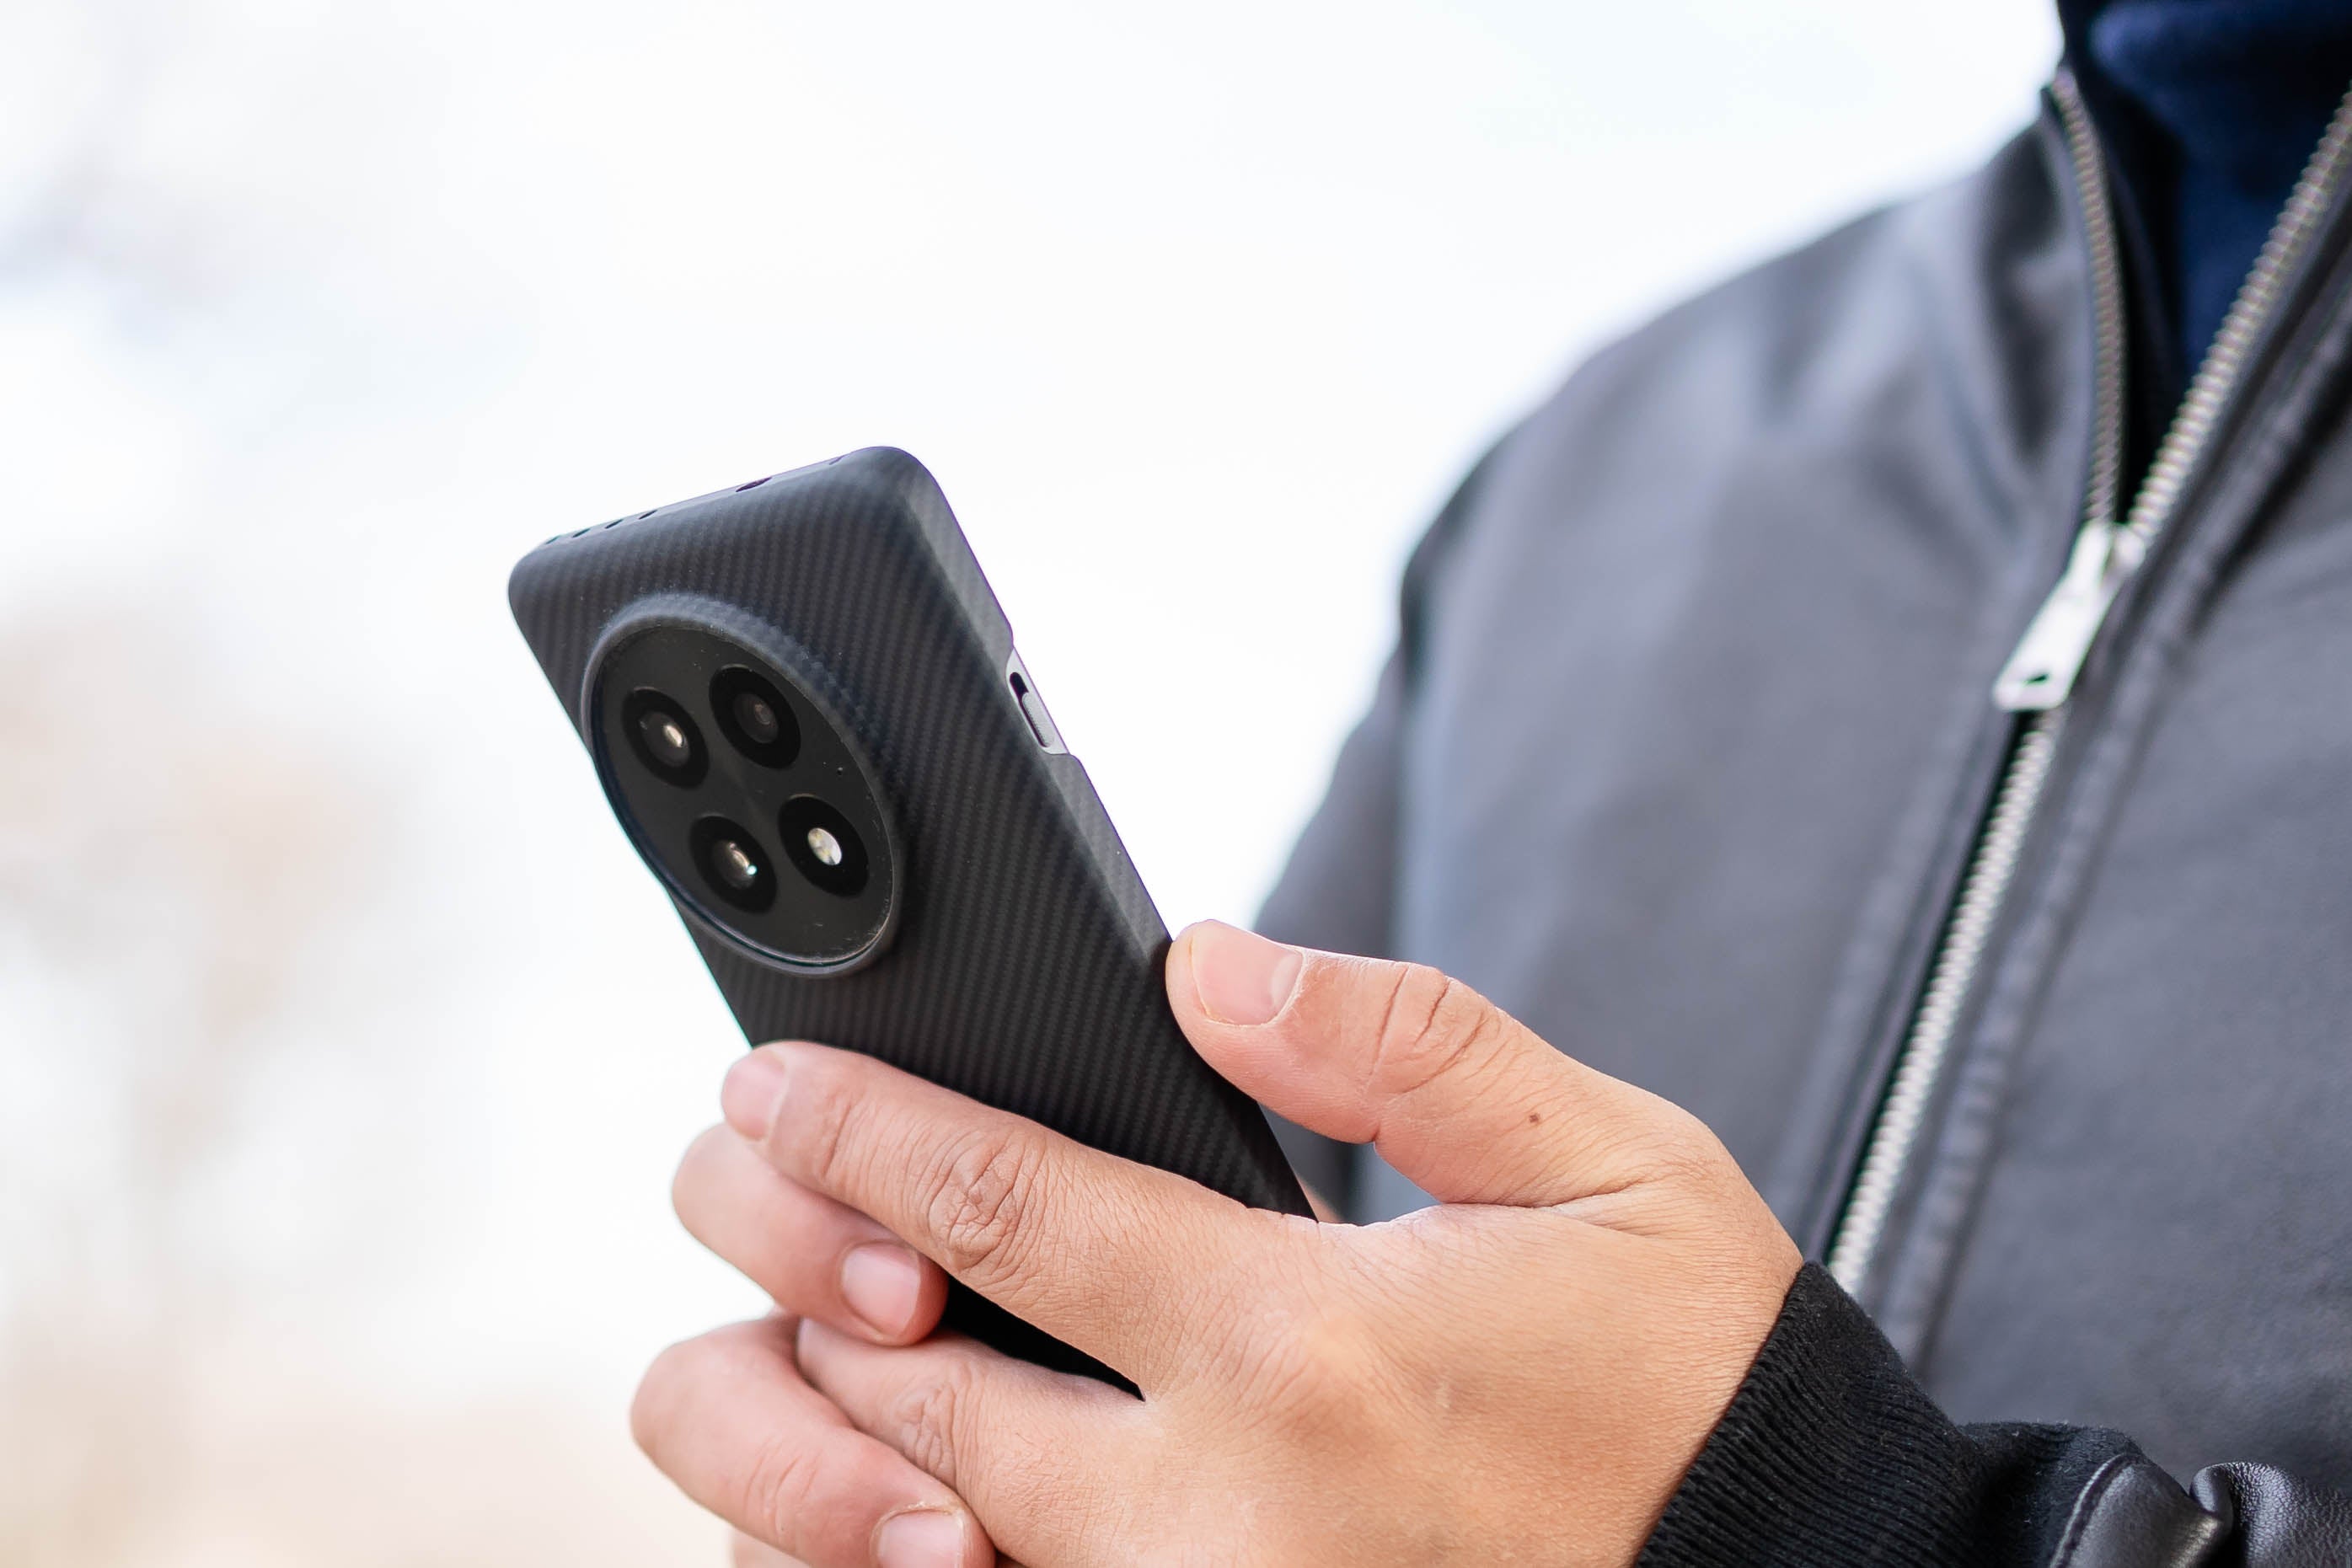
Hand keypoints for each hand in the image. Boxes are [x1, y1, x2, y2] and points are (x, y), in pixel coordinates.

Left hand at [635, 923, 1801, 1565]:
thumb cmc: (1696, 1385)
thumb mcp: (1606, 1164)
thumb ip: (1402, 1040)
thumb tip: (1206, 965)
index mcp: (1305, 1347)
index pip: (1000, 1208)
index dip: (857, 1128)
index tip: (768, 1082)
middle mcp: (1217, 1515)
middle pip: (903, 1383)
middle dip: (797, 1258)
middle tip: (752, 1175)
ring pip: (906, 1537)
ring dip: (813, 1434)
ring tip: (808, 1332)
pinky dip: (911, 1552)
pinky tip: (904, 1493)